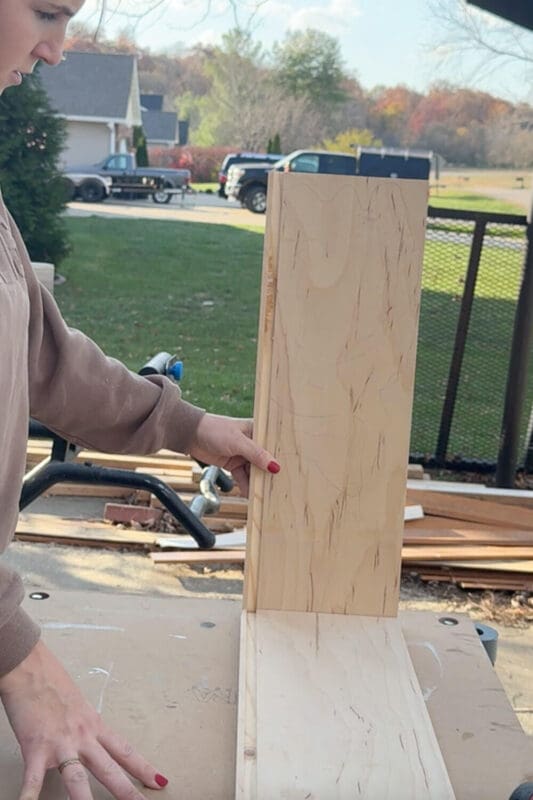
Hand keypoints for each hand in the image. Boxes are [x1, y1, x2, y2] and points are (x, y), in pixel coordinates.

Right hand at [0, 640, 167, 798]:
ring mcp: (60, 744)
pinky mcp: (35, 748)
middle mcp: (82, 736)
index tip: (160, 782)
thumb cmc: (51, 681)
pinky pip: (33, 780)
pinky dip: (29, 797)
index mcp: (94, 725)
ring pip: (77, 780)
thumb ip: (83, 726)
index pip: (124, 750)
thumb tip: (86, 741)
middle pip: (109, 769)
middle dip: (126, 791)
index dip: (143, 768)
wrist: (29, 668)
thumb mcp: (77, 704)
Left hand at [188, 413, 279, 495]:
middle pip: (265, 461)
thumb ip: (257, 454)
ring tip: (265, 494)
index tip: (290, 471)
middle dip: (270, 473)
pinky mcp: (233, 463)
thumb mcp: (238, 442)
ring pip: (254, 470)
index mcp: (257, 431)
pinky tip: (250, 494)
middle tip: (279, 487)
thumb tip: (275, 466)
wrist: (191, 435)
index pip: (273, 446)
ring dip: (258, 481)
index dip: (281, 457)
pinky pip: (243, 476)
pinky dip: (246, 485)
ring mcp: (243, 454)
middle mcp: (252, 442)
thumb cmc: (214, 430)